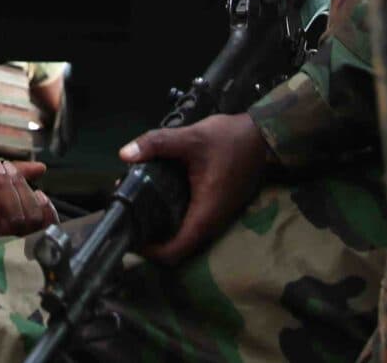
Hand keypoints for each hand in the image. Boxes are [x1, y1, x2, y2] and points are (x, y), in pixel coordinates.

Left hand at [0, 159, 59, 238]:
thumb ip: (14, 172)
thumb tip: (42, 168)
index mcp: (8, 217)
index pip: (41, 224)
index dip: (47, 212)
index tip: (40, 192)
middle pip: (29, 220)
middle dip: (21, 189)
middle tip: (3, 168)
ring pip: (12, 220)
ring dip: (6, 189)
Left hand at [118, 113, 268, 262]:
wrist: (262, 136)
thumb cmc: (229, 139)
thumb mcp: (191, 137)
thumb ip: (157, 143)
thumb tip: (124, 154)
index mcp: (205, 214)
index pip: (175, 251)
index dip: (150, 251)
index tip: (129, 237)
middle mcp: (212, 222)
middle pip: (177, 246)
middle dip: (151, 237)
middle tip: (128, 216)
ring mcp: (216, 216)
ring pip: (184, 234)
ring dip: (162, 225)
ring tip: (137, 203)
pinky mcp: (216, 207)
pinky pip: (191, 221)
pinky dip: (173, 214)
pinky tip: (157, 194)